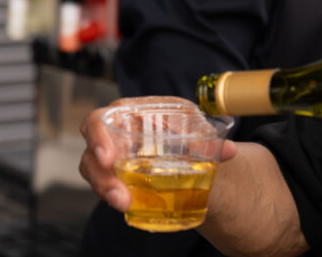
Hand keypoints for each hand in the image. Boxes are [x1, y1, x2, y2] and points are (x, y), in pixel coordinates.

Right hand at [78, 95, 237, 209]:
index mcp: (130, 113)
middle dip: (101, 175)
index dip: (98, 136)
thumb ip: (210, 139)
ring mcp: (113, 158)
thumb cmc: (185, 128)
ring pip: (95, 174)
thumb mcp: (196, 129)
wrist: (188, 146)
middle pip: (92, 152)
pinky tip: (130, 207)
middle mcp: (115, 134)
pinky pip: (106, 187)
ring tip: (125, 204)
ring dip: (107, 190)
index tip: (109, 157)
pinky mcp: (116, 177)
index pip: (100, 119)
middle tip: (119, 195)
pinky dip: (115, 197)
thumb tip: (229, 151)